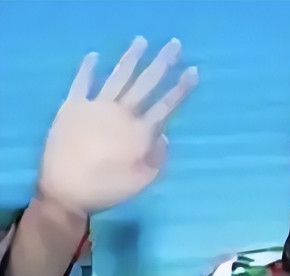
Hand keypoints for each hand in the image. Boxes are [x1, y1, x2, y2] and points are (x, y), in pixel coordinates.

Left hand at [37, 36, 197, 214]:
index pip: (167, 105)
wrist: (65, 189)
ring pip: (118, 77)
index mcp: (140, 132)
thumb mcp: (143, 181)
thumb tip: (164, 136)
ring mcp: (96, 106)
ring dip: (131, 58)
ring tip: (141, 41)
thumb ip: (158, 157)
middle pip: (146, 84)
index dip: (182, 88)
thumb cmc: (108, 189)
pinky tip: (94, 56)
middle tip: (175, 45)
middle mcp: (121, 113)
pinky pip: (81, 83)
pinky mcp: (72, 107)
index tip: (194, 71)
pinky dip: (87, 69)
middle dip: (163, 63)